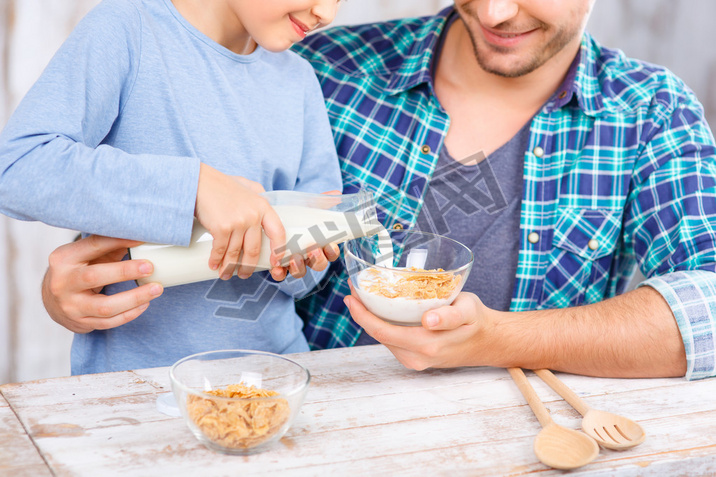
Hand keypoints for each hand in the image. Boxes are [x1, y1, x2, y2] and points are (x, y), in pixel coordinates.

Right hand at [42, 235, 163, 332]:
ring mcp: (71, 306)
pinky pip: (109, 322)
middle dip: (125, 271)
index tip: (142, 238)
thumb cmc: (79, 270)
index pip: (93, 246)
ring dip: (134, 298)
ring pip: (105, 306)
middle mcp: (63, 282)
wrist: (54, 300)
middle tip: (150, 267)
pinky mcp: (81, 322)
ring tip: (156, 288)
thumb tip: (141, 234)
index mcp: (64, 258)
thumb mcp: (87, 254)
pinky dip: (130, 313)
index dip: (119, 241)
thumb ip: (110, 245)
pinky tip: (145, 304)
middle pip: (95, 276)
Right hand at [195, 164, 285, 279]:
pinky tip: (214, 265)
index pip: (278, 232)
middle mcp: (253, 216)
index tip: (275, 263)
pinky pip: (220, 250)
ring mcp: (238, 222)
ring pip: (235, 253)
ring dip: (229, 267)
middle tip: (244, 274)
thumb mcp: (246, 185)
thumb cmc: (222, 184)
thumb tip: (266, 196)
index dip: (278, 250)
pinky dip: (216, 260)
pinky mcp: (221, 228)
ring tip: (225, 274)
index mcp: (263, 207)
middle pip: (254, 249)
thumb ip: (257, 192)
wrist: (199, 181)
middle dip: (248, 266)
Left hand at [266, 189, 342, 280]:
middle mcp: (308, 256)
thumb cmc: (294, 217)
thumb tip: (337, 193)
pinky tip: (277, 267)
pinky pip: (281, 275)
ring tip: (294, 258)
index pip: (331, 252)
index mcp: (319, 244)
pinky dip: (280, 273)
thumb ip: (322, 202)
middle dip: (318, 259)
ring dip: (299, 267)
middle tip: (312, 249)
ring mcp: (293, 263)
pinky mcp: (278, 266)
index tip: (330, 245)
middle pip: (318, 264)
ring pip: (300, 271)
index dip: (332, 251)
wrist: (268, 219)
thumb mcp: (308, 208)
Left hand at [345, 285, 488, 369]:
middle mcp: (416, 358)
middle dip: (362, 312)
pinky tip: (380, 309)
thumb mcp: (468, 311)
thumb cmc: (477, 322)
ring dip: (371, 318)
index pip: (381, 330)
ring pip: (383, 338)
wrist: (488, 342)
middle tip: (354, 288)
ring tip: (363, 295)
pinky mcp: (415, 359)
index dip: (362, 313)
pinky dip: (383, 324)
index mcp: (425, 346)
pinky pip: (392, 340)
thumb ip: (450, 316)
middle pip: (377, 334)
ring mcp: (414, 361)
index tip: (351, 294)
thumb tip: (428, 320)